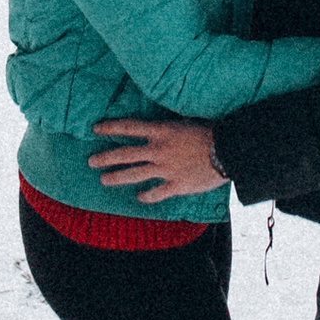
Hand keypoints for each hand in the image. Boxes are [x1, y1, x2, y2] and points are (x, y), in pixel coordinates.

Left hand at [91, 115, 223, 199]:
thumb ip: (170, 127)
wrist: (229, 151)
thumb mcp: (187, 121)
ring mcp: (166, 169)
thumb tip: (161, 126)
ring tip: (103, 180)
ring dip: (116, 177)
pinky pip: (155, 193)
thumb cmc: (212, 131)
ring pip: (134, 174)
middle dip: (105, 157)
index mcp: (162, 131)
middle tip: (91, 161)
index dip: (110, 128)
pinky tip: (139, 197)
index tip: (95, 129)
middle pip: (125, 154)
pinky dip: (146, 196)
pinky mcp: (176, 185)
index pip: (129, 127)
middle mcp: (159, 150)